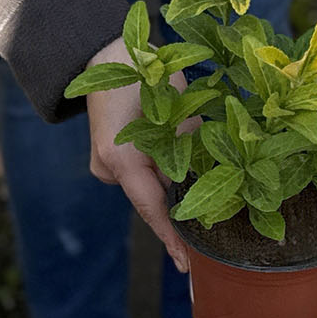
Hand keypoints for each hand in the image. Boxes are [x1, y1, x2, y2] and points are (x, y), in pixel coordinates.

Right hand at [82, 39, 190, 270]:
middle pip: (153, 197)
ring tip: (186, 144)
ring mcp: (105, 164)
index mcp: (122, 158)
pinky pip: (141, 170)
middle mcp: (109, 168)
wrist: (105, 54)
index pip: (153, 208)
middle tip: (212, 210)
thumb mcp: (175, 108)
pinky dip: (158, 164)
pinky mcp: (108, 157)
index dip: (172, 237)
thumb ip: (189, 145)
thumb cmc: (144, 74)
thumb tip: (207, 174)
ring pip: (149, 182)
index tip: (186, 263)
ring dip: (170, 173)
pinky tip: (167, 140)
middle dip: (181, 200)